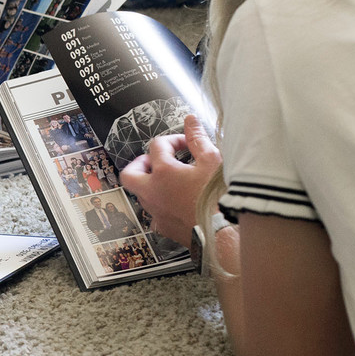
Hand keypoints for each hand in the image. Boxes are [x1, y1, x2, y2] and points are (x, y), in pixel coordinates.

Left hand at [119, 114, 220, 247]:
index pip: (157, 146)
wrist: (225, 234)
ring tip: (171, 180)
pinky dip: (161, 205)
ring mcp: (155, 212)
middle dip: (140, 163)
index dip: (173, 140)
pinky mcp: (163, 228)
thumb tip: (190, 121)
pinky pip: (154, 213)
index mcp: (163, 172)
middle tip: (156, 160)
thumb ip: (198, 139)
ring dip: (151, 184)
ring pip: (141, 194)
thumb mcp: (213, 161)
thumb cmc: (220, 198)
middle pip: (130, 173)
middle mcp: (152, 192)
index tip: (187, 143)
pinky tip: (176, 203)